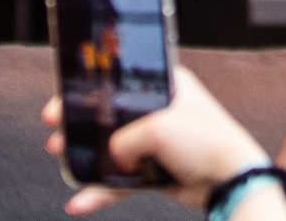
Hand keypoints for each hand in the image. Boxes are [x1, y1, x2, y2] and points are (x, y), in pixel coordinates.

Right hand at [44, 67, 265, 213]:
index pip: (119, 83)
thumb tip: (113, 158)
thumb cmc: (204, 142)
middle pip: (110, 115)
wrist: (230, 179)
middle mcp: (160, 111)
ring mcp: (159, 142)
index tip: (62, 102)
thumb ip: (123, 140)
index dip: (88, 92)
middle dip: (80, 124)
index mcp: (165, 86)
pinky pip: (122, 181)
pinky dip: (101, 192)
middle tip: (54, 129)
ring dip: (85, 156)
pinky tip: (80, 203)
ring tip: (61, 156)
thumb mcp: (157, 129)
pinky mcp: (158, 170)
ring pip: (112, 149)